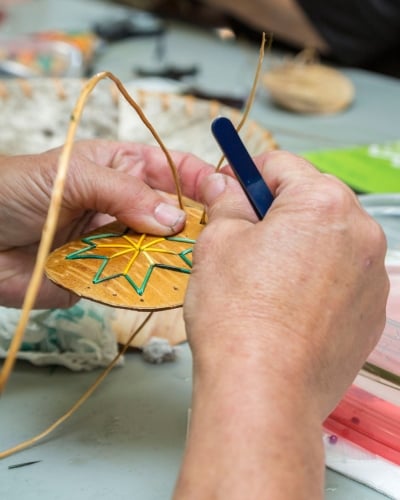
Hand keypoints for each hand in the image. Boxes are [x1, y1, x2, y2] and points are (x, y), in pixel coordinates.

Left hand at [0, 140, 212, 308]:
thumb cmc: (11, 190)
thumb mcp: (72, 175)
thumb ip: (125, 193)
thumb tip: (173, 218)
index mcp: (120, 170)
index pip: (172, 170)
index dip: (201, 179)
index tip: (227, 195)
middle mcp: (123, 208)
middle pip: (172, 217)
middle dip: (195, 227)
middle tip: (219, 241)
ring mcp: (114, 244)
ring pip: (158, 253)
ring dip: (176, 261)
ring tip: (202, 268)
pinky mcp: (101, 277)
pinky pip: (133, 283)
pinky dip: (149, 287)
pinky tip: (169, 289)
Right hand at [177, 150, 387, 498]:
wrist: (263, 390)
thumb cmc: (237, 314)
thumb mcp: (217, 241)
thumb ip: (227, 203)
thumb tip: (226, 185)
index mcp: (323, 203)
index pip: (280, 166)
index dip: (247, 175)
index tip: (231, 189)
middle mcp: (361, 233)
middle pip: (311, 202)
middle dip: (277, 212)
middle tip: (244, 240)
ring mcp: (373, 276)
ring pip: (328, 241)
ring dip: (299, 246)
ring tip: (265, 281)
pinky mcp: (372, 313)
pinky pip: (342, 278)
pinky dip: (317, 280)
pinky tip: (288, 308)